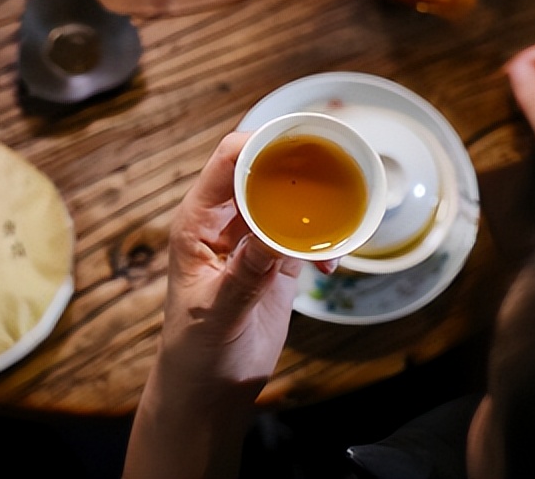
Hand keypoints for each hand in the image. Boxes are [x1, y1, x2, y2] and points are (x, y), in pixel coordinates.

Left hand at [123, 132, 304, 478]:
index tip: (299, 144)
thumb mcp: (217, 312)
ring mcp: (252, 240)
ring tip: (338, 225)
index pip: (228, 161)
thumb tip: (274, 234)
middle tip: (334, 174)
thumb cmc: (196, 351)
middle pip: (262, 172)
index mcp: (198, 221)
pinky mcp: (276, 262)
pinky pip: (305, 236)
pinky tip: (331, 267)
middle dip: (297, 169)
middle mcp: (224, 222)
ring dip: (315, 209)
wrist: (210, 390)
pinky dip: (324, 243)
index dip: (261, 144)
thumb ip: (245, 272)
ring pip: (287, 202)